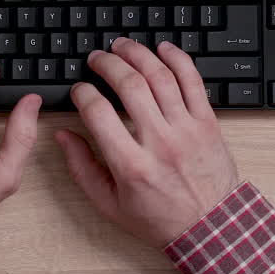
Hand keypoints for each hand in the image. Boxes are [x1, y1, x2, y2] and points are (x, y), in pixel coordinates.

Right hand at [55, 38, 238, 247]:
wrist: (211, 227)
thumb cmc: (160, 218)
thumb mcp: (110, 205)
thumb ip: (82, 168)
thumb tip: (63, 136)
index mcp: (132, 165)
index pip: (99, 113)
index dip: (83, 93)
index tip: (79, 89)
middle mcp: (160, 142)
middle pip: (130, 85)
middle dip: (107, 64)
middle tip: (97, 58)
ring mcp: (187, 129)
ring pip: (161, 77)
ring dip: (138, 54)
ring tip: (123, 46)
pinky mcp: (207, 122)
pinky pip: (193, 81)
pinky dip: (177, 59)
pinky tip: (162, 48)